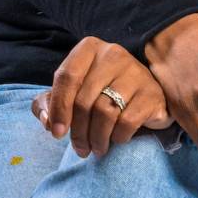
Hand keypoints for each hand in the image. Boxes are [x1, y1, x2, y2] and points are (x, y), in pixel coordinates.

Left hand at [35, 39, 171, 158]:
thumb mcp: (71, 93)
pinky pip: (127, 121)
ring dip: (97, 138)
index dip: (58, 108)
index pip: (66, 77)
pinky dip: (117, 136)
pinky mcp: (151, 92)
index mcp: (89, 48)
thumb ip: (48, 103)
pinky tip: (116, 139)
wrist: (145, 98)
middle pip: (84, 99)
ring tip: (96, 149)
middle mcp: (113, 54)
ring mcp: (135, 71)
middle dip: (78, 131)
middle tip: (80, 149)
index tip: (56, 133)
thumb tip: (46, 121)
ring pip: (105, 112)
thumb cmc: (101, 93)